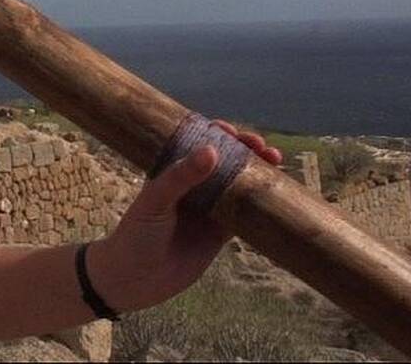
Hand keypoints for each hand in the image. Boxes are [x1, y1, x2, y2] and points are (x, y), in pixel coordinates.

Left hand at [86, 121, 280, 312]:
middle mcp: (193, 187)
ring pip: (238, 184)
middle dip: (245, 150)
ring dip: (257, 172)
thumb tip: (212, 150)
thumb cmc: (136, 234)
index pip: (198, 145)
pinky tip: (276, 193)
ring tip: (276, 161)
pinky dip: (259, 202)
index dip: (217, 135)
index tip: (232, 131)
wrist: (134, 280)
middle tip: (263, 146)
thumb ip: (181, 177)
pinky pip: (244, 213)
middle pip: (224, 161)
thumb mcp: (155, 201)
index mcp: (172, 172)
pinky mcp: (220, 233)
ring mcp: (208, 209)